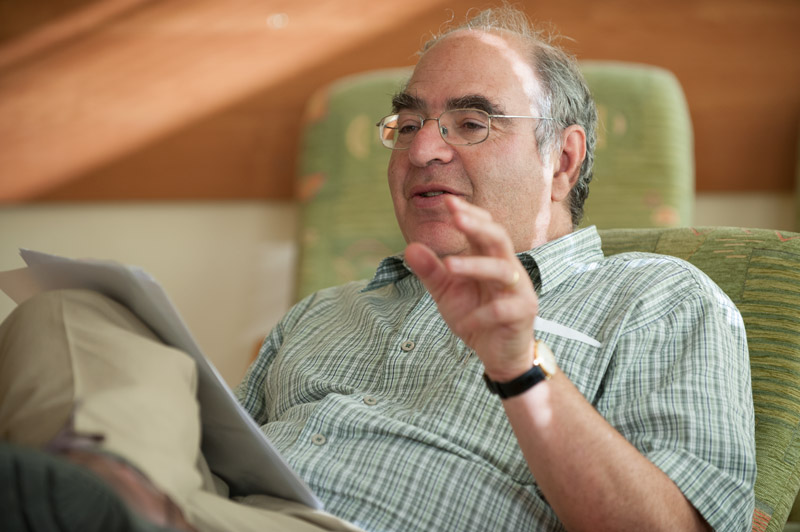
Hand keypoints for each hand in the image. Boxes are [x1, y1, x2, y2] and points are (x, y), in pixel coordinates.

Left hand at [404, 196, 537, 380]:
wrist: (499, 355)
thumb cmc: (476, 317)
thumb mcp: (446, 293)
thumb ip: (431, 271)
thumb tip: (409, 247)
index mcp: (489, 259)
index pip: (484, 228)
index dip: (469, 214)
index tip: (448, 201)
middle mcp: (507, 269)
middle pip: (499, 239)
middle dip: (478, 226)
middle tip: (456, 218)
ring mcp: (518, 290)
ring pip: (502, 269)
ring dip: (475, 266)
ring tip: (449, 266)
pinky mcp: (523, 314)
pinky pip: (503, 309)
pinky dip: (481, 315)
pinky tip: (464, 322)